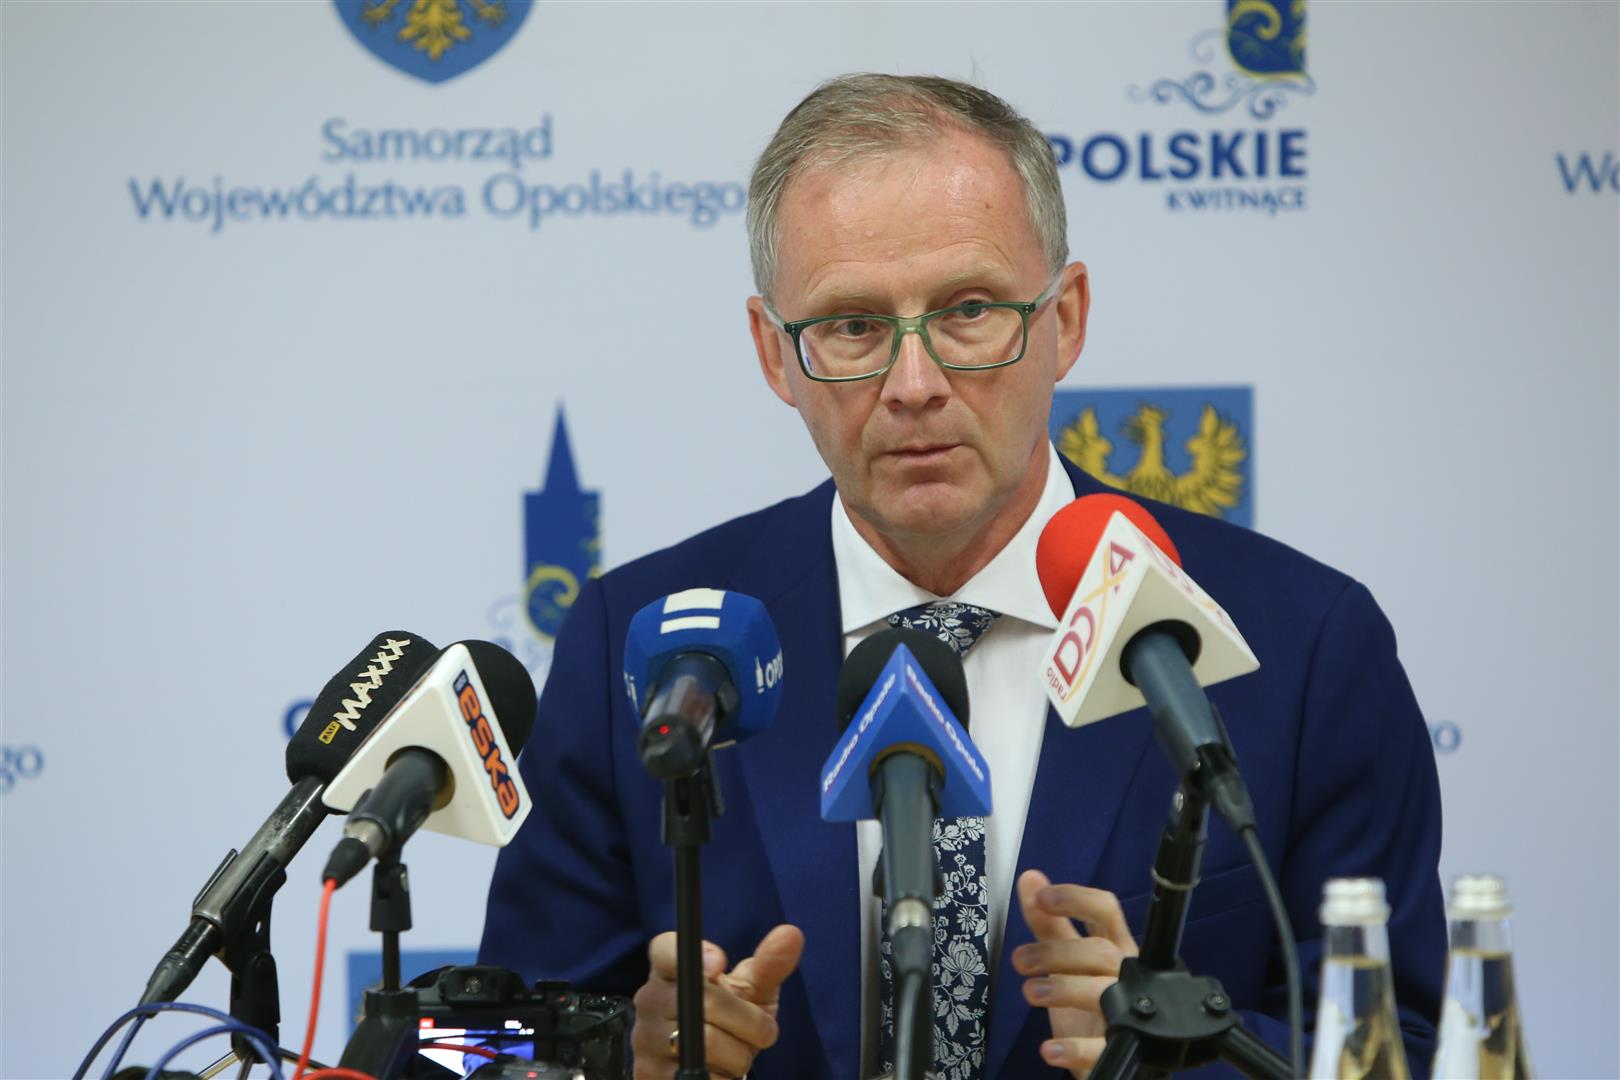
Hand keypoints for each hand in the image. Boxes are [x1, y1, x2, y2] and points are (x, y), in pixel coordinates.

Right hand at [631, 924, 804, 1078]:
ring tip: (738, 1053)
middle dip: (749, 1021)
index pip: (666, 949)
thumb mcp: (753, 990)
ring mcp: (645, 1038)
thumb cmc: (733, 1018)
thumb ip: (770, 964)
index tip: (721, 965)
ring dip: (739, 1054)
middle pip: (705, 1002)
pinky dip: (723, 1078)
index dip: (694, 954)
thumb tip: (791, 934)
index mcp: (671, 968)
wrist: (711, 1066)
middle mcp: (651, 998)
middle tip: (765, 1031)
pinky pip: (700, 1076)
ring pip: (707, 1043)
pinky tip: (720, 1073)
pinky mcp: (647, 1074)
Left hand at [1012, 869, 1138, 1076]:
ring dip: (1062, 989)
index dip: (1076, 898)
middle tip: (1020, 961)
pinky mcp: (1121, 1050)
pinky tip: (1050, 1049)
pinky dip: (1075, 1048)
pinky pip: (1103, 1048)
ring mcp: (1128, 1014)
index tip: (1043, 897)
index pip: (1105, 910)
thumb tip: (1030, 879)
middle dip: (1056, 951)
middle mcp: (1127, 976)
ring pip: (1105, 993)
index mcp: (1115, 947)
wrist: (1109, 1055)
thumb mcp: (1066, 960)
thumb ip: (1048, 923)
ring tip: (1029, 992)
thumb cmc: (1089, 999)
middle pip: (1101, 951)